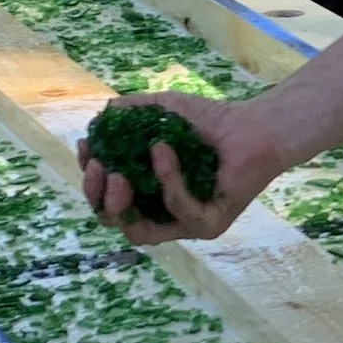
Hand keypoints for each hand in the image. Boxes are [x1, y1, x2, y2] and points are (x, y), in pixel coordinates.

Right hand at [79, 91, 285, 245]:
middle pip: (116, 222)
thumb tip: (102, 115)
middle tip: (100, 168)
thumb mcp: (162, 109)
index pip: (108, 200)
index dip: (91, 181)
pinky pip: (179, 211)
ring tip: (119, 173)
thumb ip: (131, 112)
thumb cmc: (210, 120)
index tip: (87, 150)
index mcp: (148, 193)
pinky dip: (167, 180)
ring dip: (122, 203)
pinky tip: (162, 150)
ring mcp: (186, 224)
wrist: (255, 124)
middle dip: (98, 197)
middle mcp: (164, 214)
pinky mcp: (209, 225)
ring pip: (140, 233)